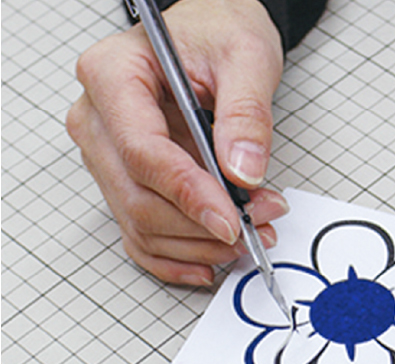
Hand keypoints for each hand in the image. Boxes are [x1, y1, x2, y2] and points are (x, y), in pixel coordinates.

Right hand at [66, 0, 286, 285]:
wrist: (212, 37)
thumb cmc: (219, 34)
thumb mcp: (246, 57)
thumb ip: (247, 114)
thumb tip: (243, 173)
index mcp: (113, 75)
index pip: (141, 151)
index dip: (189, 194)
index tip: (232, 218)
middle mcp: (98, 119)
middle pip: (137, 197)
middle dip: (202, 224)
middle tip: (258, 224)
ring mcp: (107, 155)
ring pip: (140, 224)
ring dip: (198, 244)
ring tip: (252, 234)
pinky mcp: (126, 180)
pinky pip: (140, 235)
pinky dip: (176, 256)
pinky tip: (211, 260)